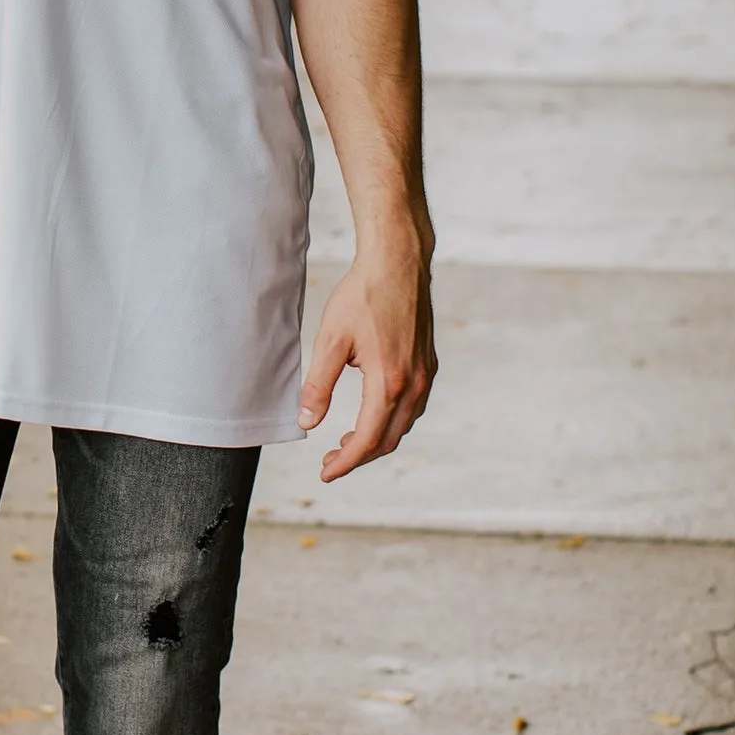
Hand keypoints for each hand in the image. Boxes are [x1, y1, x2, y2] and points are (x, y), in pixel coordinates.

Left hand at [298, 242, 435, 479]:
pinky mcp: (428, 363)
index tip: (325, 472)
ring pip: (404, 424)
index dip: (345, 463)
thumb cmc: (362, 295)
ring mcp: (425, 374)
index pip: (368, 439)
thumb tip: (307, 422)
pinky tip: (373, 412)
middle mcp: (413, 383)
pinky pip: (413, 406)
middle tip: (330, 459)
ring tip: (348, 441)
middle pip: (389, 439)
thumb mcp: (330, 340)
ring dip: (377, 439)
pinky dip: (392, 420)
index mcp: (388, 381)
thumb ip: (318, 384)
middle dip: (359, 456)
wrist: (398, 262)